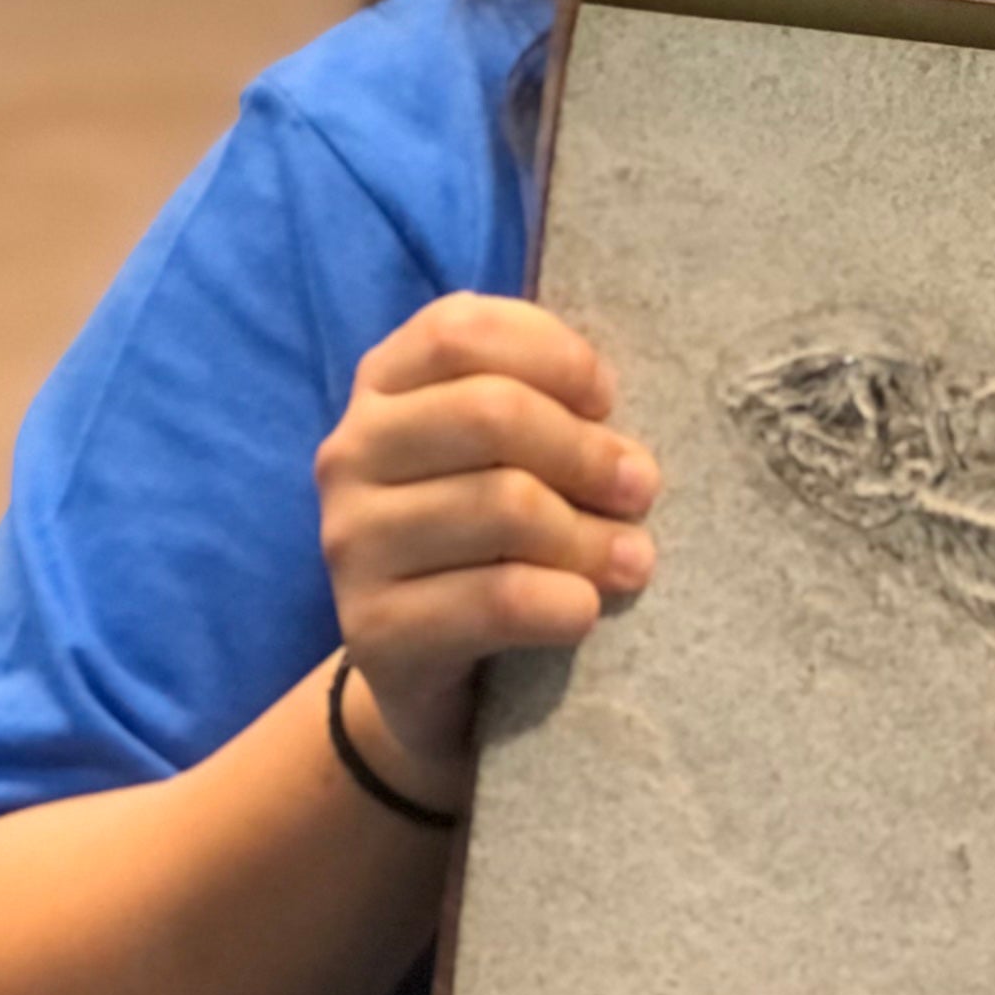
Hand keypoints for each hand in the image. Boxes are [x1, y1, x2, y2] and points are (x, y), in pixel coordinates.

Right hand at [314, 294, 656, 788]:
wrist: (434, 664)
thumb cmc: (498, 535)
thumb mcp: (519, 454)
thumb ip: (553, 408)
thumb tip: (625, 422)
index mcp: (387, 387)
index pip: (461, 330)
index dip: (555, 357)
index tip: (608, 401)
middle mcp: (352, 452)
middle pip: (490, 413)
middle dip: (588, 452)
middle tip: (643, 489)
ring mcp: (351, 540)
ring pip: (502, 506)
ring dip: (592, 536)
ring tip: (634, 559)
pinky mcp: (372, 627)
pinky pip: (496, 598)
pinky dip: (564, 602)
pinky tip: (586, 610)